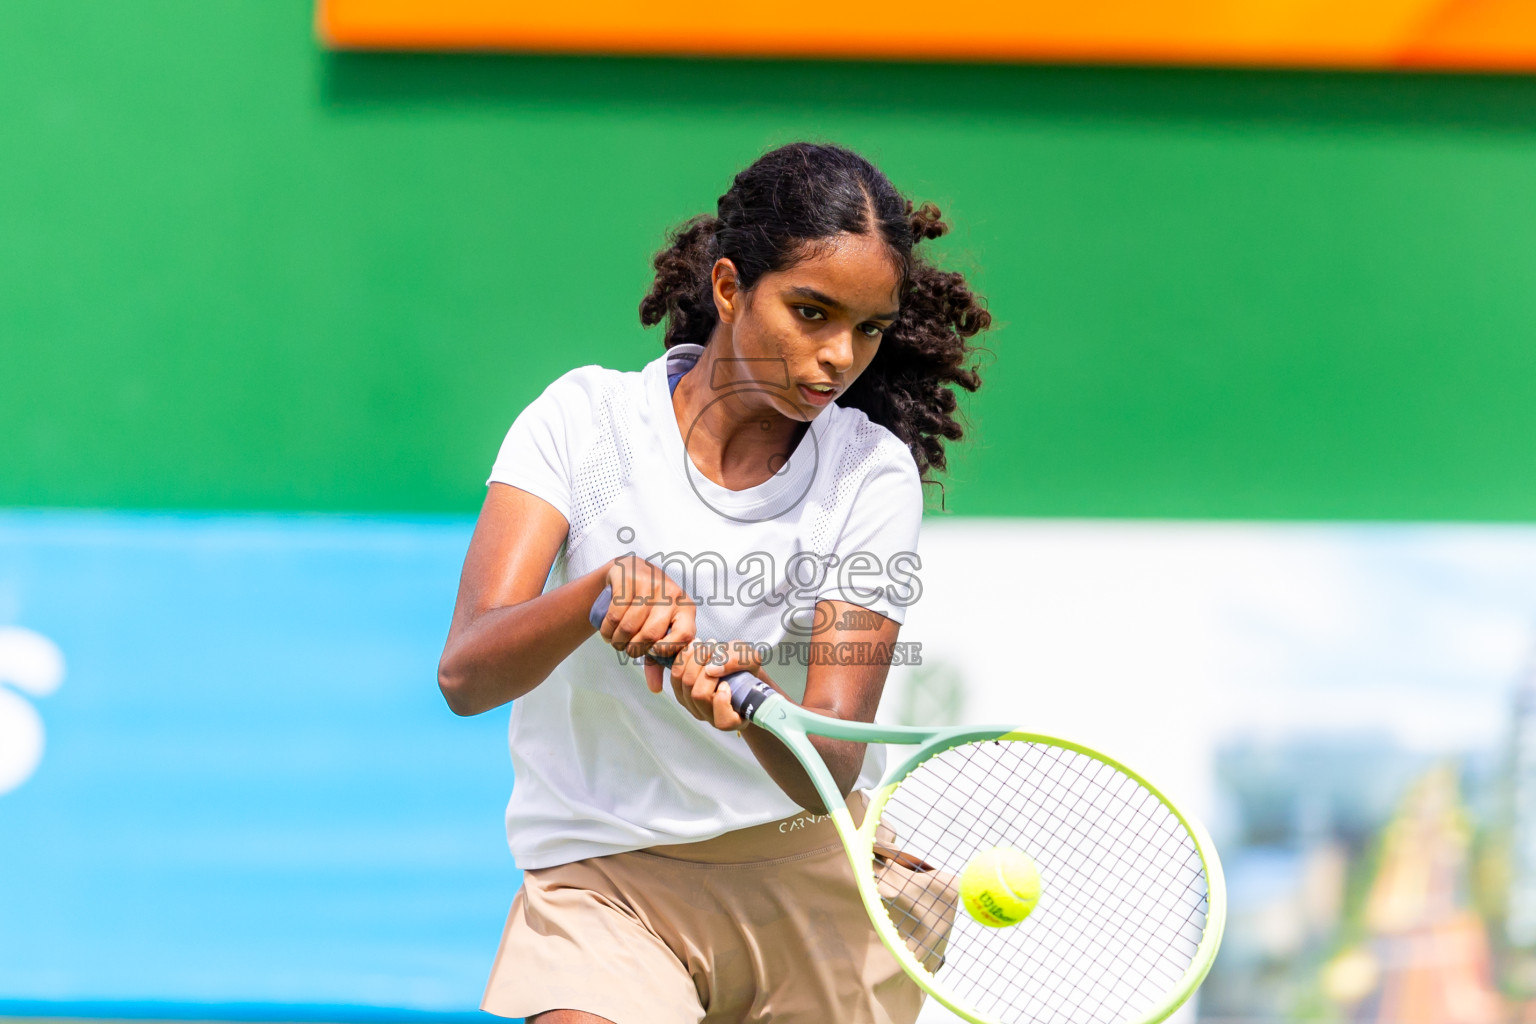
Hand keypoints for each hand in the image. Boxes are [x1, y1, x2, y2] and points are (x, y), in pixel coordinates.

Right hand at [595, 556, 696, 693]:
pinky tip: (607, 631)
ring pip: (629, 626)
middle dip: (633, 649)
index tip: (651, 652)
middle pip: (651, 634)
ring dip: (617, 640)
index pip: (685, 635)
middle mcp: (671, 593)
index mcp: (686, 608)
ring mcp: (649, 582)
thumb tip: (656, 689)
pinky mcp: (627, 577)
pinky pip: (615, 613)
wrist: (629, 571)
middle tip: (626, 649)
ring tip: (615, 640)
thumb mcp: (658, 629)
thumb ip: (658, 658)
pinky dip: (607, 629)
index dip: (667, 649)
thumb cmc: (648, 608)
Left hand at [667, 638, 773, 731]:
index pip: (724, 721)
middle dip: (705, 667)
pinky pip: (675, 676)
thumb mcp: (751, 659)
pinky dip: (684, 658)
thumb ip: (738, 662)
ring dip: (695, 659)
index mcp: (734, 718)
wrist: (733, 665)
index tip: (727, 682)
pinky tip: (695, 647)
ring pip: (685, 684)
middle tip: (715, 647)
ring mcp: (693, 707)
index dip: (722, 701)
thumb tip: (711, 670)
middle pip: (699, 695)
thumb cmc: (746, 667)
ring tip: (708, 645)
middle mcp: (711, 717)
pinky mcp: (681, 693)